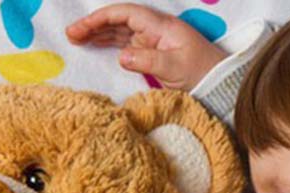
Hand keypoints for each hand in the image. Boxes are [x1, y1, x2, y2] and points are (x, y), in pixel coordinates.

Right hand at [66, 3, 226, 89]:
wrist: (220, 82)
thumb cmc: (202, 72)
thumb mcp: (175, 69)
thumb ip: (148, 61)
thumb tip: (121, 56)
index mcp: (160, 26)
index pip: (124, 14)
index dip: (101, 18)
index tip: (82, 28)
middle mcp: (154, 29)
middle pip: (118, 20)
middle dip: (94, 25)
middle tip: (70, 35)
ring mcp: (153, 40)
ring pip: (120, 31)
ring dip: (98, 34)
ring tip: (76, 40)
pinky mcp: (153, 52)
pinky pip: (126, 43)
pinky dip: (109, 44)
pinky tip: (96, 46)